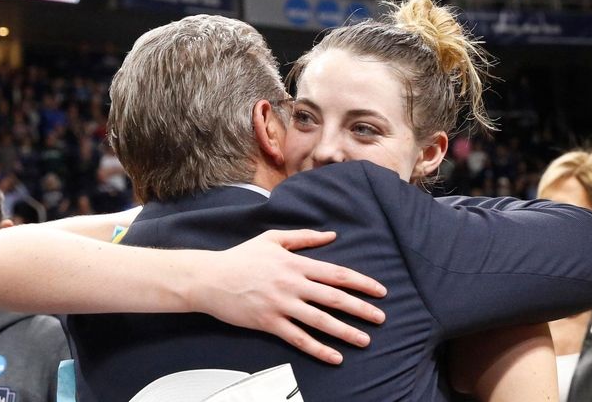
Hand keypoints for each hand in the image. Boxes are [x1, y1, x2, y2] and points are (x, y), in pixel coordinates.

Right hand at [197, 229, 386, 364]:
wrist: (210, 278)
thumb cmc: (241, 257)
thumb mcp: (273, 238)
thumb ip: (304, 237)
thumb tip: (331, 235)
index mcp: (296, 264)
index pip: (336, 274)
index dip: (361, 283)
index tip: (380, 291)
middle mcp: (292, 284)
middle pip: (334, 298)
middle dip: (361, 309)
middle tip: (381, 318)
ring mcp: (281, 305)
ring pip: (320, 321)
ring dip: (346, 331)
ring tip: (364, 340)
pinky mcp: (269, 323)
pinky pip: (298, 338)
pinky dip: (318, 349)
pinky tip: (334, 357)